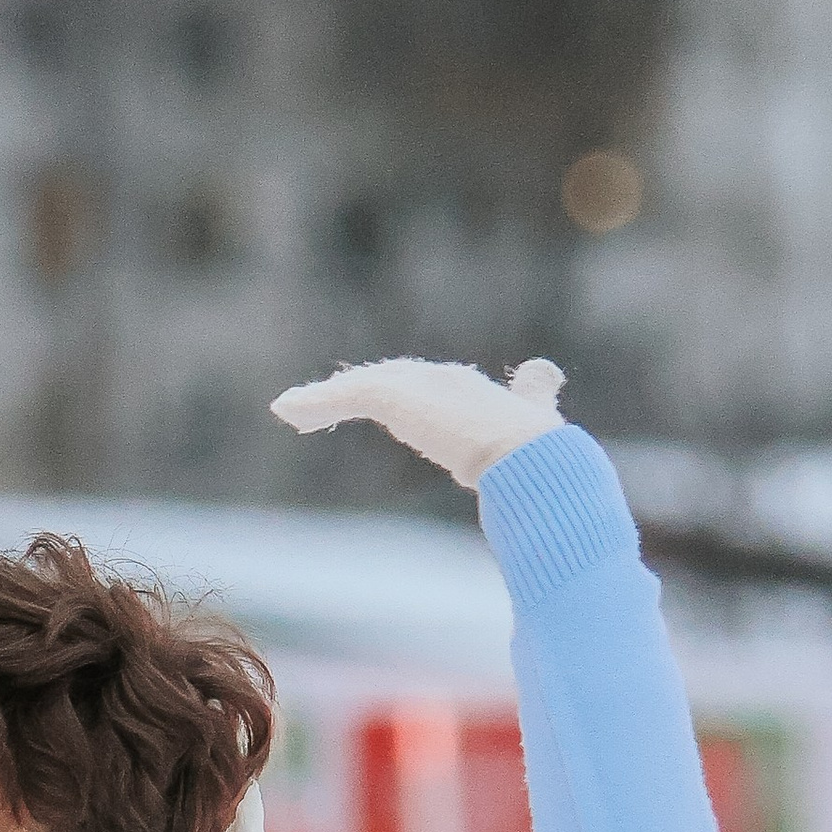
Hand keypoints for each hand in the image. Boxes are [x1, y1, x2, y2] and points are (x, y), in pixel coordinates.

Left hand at [271, 354, 565, 489]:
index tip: (379, 395)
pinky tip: (287, 410)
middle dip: (355, 392)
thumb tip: (545, 372)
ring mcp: (422, 387)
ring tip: (292, 409)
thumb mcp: (536, 429)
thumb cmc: (538, 459)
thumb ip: (535, 398)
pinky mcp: (400, 396)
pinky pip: (348, 393)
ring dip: (325, 399)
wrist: (532, 459)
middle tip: (318, 405)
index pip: (426, 387)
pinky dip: (317, 401)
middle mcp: (445, 382)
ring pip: (364, 387)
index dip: (398, 391)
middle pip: (389, 382)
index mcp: (471, 395)